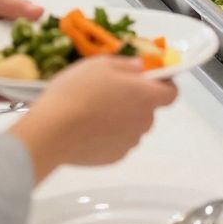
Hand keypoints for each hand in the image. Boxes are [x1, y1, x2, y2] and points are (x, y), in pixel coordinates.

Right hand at [11, 57, 177, 178]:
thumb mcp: (101, 65)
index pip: (172, 93)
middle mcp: (144, 121)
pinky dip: (107, 137)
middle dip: (135, 101)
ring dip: (121, 120)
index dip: (162, 84)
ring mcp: (130, 142)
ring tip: (92, 113)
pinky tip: (86, 130)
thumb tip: (142, 68)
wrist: (50, 132)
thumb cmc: (77, 93)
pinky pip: (117, 143)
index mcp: (147, 97)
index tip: (146, 79)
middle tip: (109, 94)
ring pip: (132, 127)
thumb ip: (128, 65)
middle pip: (148, 110)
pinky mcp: (113, 158)